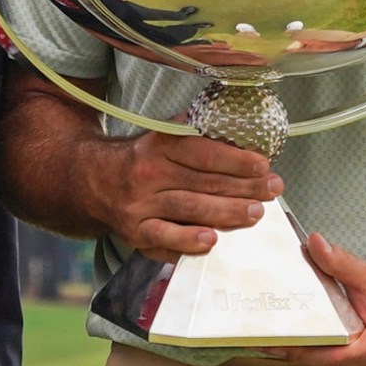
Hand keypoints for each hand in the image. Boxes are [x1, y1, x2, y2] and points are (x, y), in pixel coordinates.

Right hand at [100, 133, 282, 263]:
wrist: (93, 180)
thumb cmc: (144, 159)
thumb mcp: (164, 135)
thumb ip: (196, 130)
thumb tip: (241, 125)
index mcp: (160, 145)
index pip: (203, 151)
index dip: (235, 159)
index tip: (263, 165)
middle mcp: (149, 173)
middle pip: (203, 182)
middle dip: (243, 188)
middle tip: (272, 191)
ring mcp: (141, 204)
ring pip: (189, 208)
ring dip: (226, 212)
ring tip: (255, 213)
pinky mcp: (135, 231)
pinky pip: (163, 237)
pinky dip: (187, 240)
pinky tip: (211, 240)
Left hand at [264, 234, 365, 365]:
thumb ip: (338, 263)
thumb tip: (313, 245)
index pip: (329, 358)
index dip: (299, 351)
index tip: (274, 343)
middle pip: (326, 365)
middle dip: (297, 352)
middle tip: (265, 339)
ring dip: (308, 353)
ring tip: (277, 339)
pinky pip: (341, 363)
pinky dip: (324, 351)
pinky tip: (305, 338)